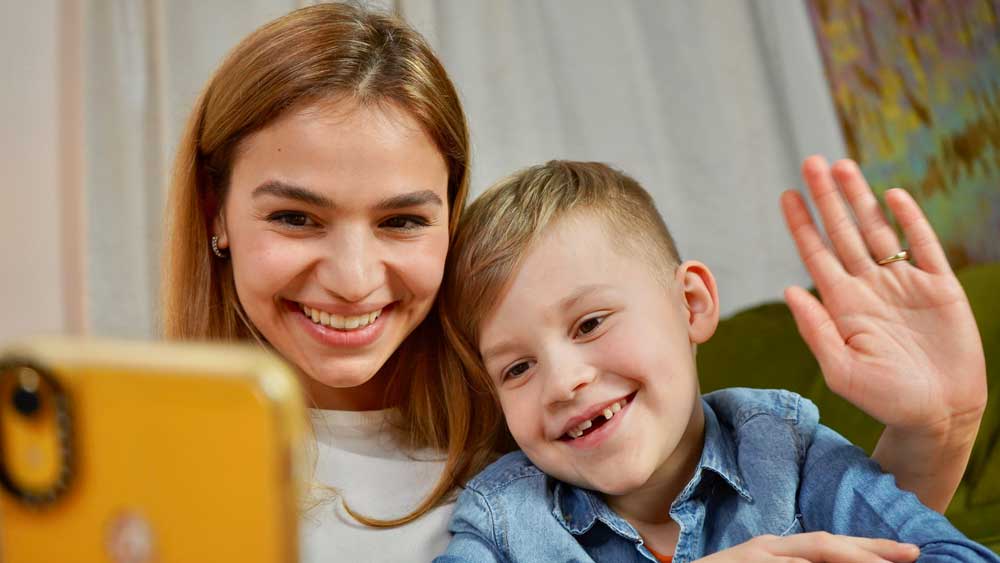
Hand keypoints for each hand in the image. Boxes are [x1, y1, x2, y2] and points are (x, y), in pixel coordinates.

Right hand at [694, 533, 918, 562]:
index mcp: (779, 549)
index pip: (831, 545)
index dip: (870, 547)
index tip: (909, 554)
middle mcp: (769, 548)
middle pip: (826, 544)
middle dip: (870, 550)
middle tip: (910, 555)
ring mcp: (755, 557)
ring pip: (811, 555)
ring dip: (849, 560)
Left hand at [780, 156, 985, 436]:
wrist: (939, 413)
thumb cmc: (886, 399)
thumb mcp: (842, 369)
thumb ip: (816, 329)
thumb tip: (789, 289)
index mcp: (842, 304)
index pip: (816, 254)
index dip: (802, 224)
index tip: (786, 195)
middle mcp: (869, 287)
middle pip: (843, 232)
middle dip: (827, 198)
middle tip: (810, 162)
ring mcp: (904, 283)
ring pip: (878, 230)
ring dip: (860, 198)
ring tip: (842, 166)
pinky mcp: (939, 286)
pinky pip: (922, 244)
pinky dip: (909, 219)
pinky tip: (892, 196)